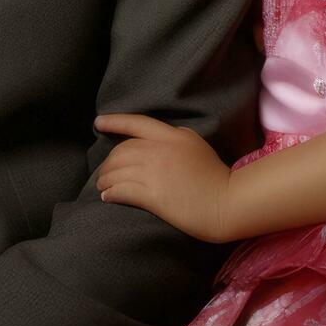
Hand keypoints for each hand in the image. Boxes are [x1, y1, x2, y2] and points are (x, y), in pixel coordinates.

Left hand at [94, 113, 235, 240]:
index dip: (114, 122)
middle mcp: (160, 150)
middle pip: (122, 150)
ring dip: (105, 179)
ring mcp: (155, 172)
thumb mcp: (196, 146)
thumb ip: (175, 139)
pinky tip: (107, 197)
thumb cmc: (215, 178)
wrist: (227, 204)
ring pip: (118, 171)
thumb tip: (154, 140)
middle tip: (104, 172)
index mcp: (172, 136)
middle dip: (108, 162)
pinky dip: (110, 192)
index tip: (98, 123)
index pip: (136, 123)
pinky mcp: (153, 194)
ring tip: (102, 186)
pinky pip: (121, 190)